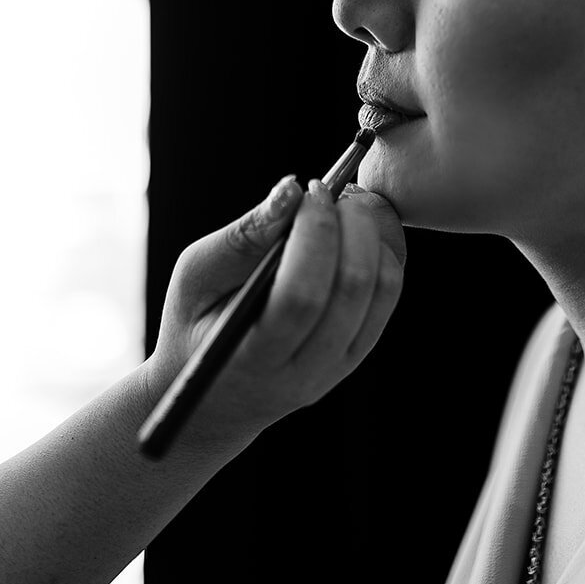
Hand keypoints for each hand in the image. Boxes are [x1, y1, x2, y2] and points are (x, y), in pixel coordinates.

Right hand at [143, 177, 405, 455]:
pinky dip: (382, 249)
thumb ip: (242, 236)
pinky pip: (388, 294)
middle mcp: (305, 373)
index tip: (310, 190)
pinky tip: (354, 230)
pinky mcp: (358, 353)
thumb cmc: (197, 322)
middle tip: (334, 191)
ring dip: (373, 233)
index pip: (301, 297)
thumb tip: (290, 190)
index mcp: (253, 361)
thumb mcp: (195, 277)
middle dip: (351, 225)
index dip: (315, 235)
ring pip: (382, 290)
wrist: (216, 394)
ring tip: (345, 204)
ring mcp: (339, 368)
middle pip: (352, 291)